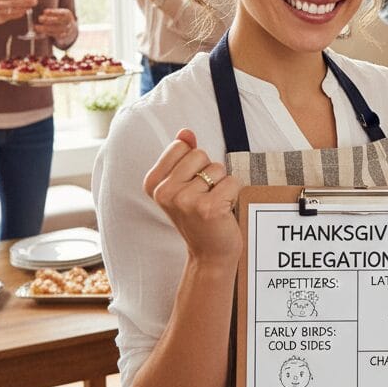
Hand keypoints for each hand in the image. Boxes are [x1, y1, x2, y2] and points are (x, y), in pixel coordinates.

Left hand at [33, 7, 75, 42]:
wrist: (70, 29)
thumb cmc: (60, 19)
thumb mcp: (59, 13)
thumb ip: (51, 12)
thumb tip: (42, 12)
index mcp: (67, 14)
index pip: (61, 12)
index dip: (53, 12)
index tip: (44, 11)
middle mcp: (69, 22)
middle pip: (58, 21)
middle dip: (48, 19)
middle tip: (39, 18)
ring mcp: (67, 30)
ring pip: (56, 29)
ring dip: (45, 28)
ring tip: (36, 27)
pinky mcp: (63, 37)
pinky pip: (54, 35)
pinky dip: (47, 33)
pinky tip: (41, 31)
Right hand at [143, 129, 241, 262]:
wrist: (209, 253)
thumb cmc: (198, 215)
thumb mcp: (183, 184)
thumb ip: (183, 155)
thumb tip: (185, 132)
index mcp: (154, 183)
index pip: (181, 146)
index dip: (194, 162)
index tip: (190, 184)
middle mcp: (165, 192)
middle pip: (200, 154)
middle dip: (208, 171)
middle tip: (204, 196)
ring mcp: (185, 201)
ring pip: (217, 168)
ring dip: (221, 184)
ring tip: (213, 203)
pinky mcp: (208, 208)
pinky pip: (232, 181)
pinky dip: (234, 193)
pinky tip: (223, 210)